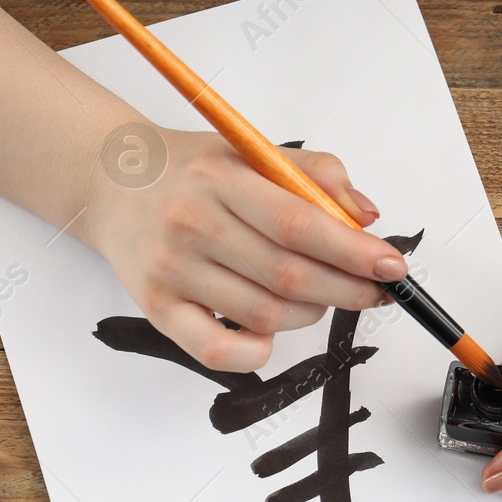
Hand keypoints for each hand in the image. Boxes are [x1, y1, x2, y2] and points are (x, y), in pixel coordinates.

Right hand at [82, 127, 407, 371]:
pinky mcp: (157, 309)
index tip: (391, 265)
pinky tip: (271, 332)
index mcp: (220, 178)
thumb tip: (365, 215)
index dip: (354, 251)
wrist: (109, 179)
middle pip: (288, 275)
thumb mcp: (249, 150)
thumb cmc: (189, 170)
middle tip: (373, 290)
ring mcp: (172, 271)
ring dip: (310, 313)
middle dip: (347, 289)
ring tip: (318, 296)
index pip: (300, 224)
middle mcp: (192, 224)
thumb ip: (313, 173)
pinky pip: (217, 350)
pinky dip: (257, 351)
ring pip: (264, 314)